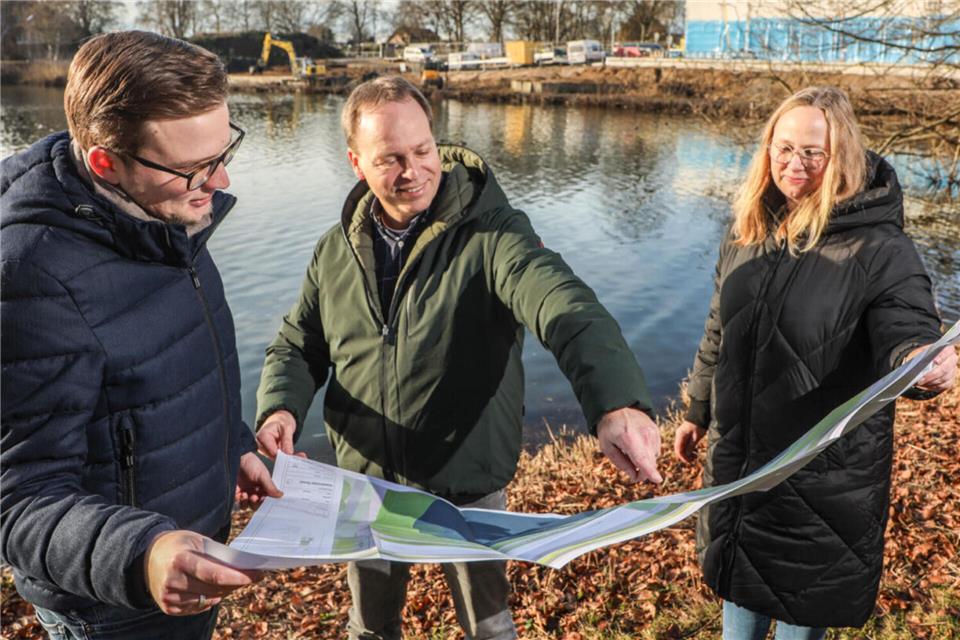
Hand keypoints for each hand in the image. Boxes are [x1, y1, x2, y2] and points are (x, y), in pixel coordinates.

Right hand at [144, 530, 261, 614]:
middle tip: (251, 576)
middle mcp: (173, 580)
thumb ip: (217, 555)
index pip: (215, 575)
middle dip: (236, 584)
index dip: (238, 577)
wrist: (148, 556)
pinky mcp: (168, 607)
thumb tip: (243, 568)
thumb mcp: (197, 541)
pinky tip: (214, 590)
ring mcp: (169, 596)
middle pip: (215, 589)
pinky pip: (198, 607)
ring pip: (209, 600)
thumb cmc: (178, 545)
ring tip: (232, 582)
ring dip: (225, 592)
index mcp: (181, 560)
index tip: (257, 575)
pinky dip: (210, 599)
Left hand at [235, 452, 282, 507]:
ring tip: (247, 495)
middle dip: (257, 503)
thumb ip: (270, 486)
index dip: (267, 501)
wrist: (235, 459)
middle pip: (257, 504)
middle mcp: (255, 490)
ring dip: (248, 503)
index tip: (266, 502)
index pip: (267, 498)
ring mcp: (245, 492)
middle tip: (255, 497)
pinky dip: (240, 501)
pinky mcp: (236, 493)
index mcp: (263, 486)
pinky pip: (239, 503)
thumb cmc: (251, 464)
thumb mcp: (263, 475)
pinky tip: (241, 494)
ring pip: (248, 506)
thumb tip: (281, 495)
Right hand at [256, 410, 298, 459]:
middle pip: (274, 456)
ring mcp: (265, 450)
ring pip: (278, 459)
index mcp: (262, 436)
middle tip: (300, 456)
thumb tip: (288, 453)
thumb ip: (287, 440)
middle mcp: (261, 445)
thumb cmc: (280, 422)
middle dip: (288, 457)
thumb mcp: (286, 427)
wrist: (279, 421)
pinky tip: (297, 456)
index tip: (292, 456)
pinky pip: (280, 458)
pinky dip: (289, 457)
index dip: (283, 455)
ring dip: (290, 458)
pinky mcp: (270, 454)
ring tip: (300, 455)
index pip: (272, 451)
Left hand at [596, 407, 661, 483]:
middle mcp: (644, 435)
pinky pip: (656, 450)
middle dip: (642, 473)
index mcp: (628, 438)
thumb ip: (620, 463)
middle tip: (632, 474)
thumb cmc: (609, 429)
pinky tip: (638, 446)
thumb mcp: (607, 447)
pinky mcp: (656, 431)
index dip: (649, 471)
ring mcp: (652, 432)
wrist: (618, 407)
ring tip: (631, 452)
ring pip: (653, 458)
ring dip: (645, 462)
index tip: (657, 480)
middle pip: (650, 463)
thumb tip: (634, 476)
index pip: (641, 458)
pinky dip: (648, 453)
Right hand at [674, 420, 706, 464]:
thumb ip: (691, 446)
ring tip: (695, 455)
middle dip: (685, 456)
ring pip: (681, 447)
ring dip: (687, 453)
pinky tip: (694, 450)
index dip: (684, 458)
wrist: (700, 414)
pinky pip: (684, 444)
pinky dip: (688, 448)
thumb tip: (687, 455)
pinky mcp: (684, 434)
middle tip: (694, 459)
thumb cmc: (699, 425)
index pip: (678, 450)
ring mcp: (681, 434)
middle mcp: (678, 435)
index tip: (691, 461)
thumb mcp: (696, 437)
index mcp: (680, 436)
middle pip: (678, 449)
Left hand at [907, 344, 957, 391]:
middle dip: (932, 375)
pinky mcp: (951, 380)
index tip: (935, 361)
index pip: (947, 351)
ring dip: (931, 382)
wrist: (926, 362)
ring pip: (944, 378)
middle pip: (945, 368)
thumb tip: (918, 364)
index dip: (942, 356)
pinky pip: (944, 385)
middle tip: (921, 379)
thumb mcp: (921, 352)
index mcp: (947, 349)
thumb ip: (922, 356)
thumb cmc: (923, 356)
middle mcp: (952, 359)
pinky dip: (933, 386)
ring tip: (920, 382)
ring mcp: (953, 371)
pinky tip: (924, 385)